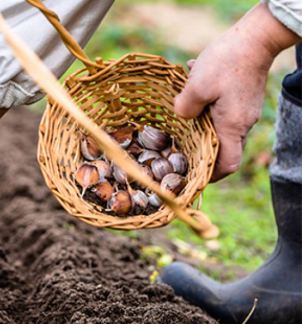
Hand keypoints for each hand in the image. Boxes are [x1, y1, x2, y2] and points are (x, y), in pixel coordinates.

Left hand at [174, 3, 298, 180]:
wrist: (255, 38)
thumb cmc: (226, 63)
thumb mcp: (196, 86)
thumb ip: (184, 108)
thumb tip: (180, 117)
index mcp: (232, 127)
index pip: (227, 165)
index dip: (211, 175)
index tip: (193, 175)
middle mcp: (242, 123)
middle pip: (221, 148)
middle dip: (199, 149)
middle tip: (177, 147)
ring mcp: (244, 111)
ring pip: (218, 126)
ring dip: (199, 121)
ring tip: (182, 108)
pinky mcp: (242, 98)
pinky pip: (221, 109)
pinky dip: (206, 104)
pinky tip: (192, 85)